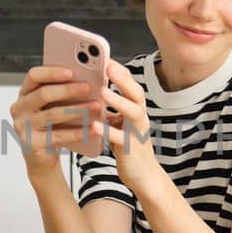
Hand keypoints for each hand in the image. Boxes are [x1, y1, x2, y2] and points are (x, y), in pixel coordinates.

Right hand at [8, 66, 101, 171]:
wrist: (41, 157)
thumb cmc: (51, 126)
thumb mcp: (55, 106)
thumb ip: (65, 93)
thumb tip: (92, 81)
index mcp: (25, 93)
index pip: (34, 76)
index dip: (52, 72)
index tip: (71, 71)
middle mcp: (20, 108)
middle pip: (43, 94)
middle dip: (68, 90)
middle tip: (88, 87)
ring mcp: (22, 126)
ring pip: (52, 114)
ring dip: (77, 109)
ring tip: (96, 106)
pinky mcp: (31, 144)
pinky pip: (58, 136)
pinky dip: (78, 132)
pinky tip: (93, 128)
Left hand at [90, 60, 165, 192]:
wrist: (142, 176)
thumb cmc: (127, 146)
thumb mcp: (119, 122)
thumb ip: (109, 107)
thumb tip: (89, 87)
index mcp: (136, 109)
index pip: (130, 85)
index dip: (120, 71)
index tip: (105, 56)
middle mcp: (140, 118)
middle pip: (136, 94)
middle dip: (122, 79)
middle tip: (107, 66)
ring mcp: (137, 134)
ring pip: (132, 113)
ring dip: (117, 101)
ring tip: (102, 91)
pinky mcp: (130, 151)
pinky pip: (119, 139)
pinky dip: (107, 131)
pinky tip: (94, 125)